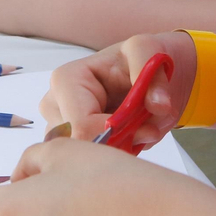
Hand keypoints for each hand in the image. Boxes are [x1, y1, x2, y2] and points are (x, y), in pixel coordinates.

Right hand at [39, 32, 193, 144]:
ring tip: (142, 126)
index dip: (115, 134)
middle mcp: (56, 106)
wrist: (153, 72)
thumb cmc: (144, 59)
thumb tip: (159, 106)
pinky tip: (134, 136)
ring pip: (88, 157)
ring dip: (121, 148)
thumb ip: (155, 79)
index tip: (147, 129)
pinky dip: (121, 153)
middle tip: (148, 128)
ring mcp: (62, 128)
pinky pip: (95, 163)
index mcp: (66, 80)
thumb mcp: (151, 53)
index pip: (81, 126)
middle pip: (80, 145)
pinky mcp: (76, 144)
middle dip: (119, 142)